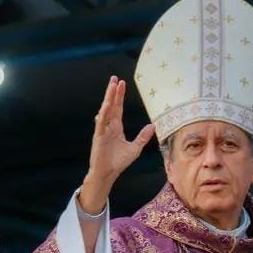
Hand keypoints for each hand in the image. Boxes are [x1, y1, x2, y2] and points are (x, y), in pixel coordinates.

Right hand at [78, 76, 155, 213]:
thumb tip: (153, 125)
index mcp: (116, 128)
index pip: (118, 108)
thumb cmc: (119, 162)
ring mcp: (103, 130)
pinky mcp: (99, 136)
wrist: (108, 173)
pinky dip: (103, 114)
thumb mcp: (135, 148)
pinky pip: (101, 123)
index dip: (120, 96)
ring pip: (106, 110)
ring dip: (108, 98)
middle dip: (113, 92)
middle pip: (111, 105)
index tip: (122, 84)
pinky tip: (106, 105)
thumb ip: (143, 136)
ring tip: (111, 86)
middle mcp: (109, 126)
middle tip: (115, 79)